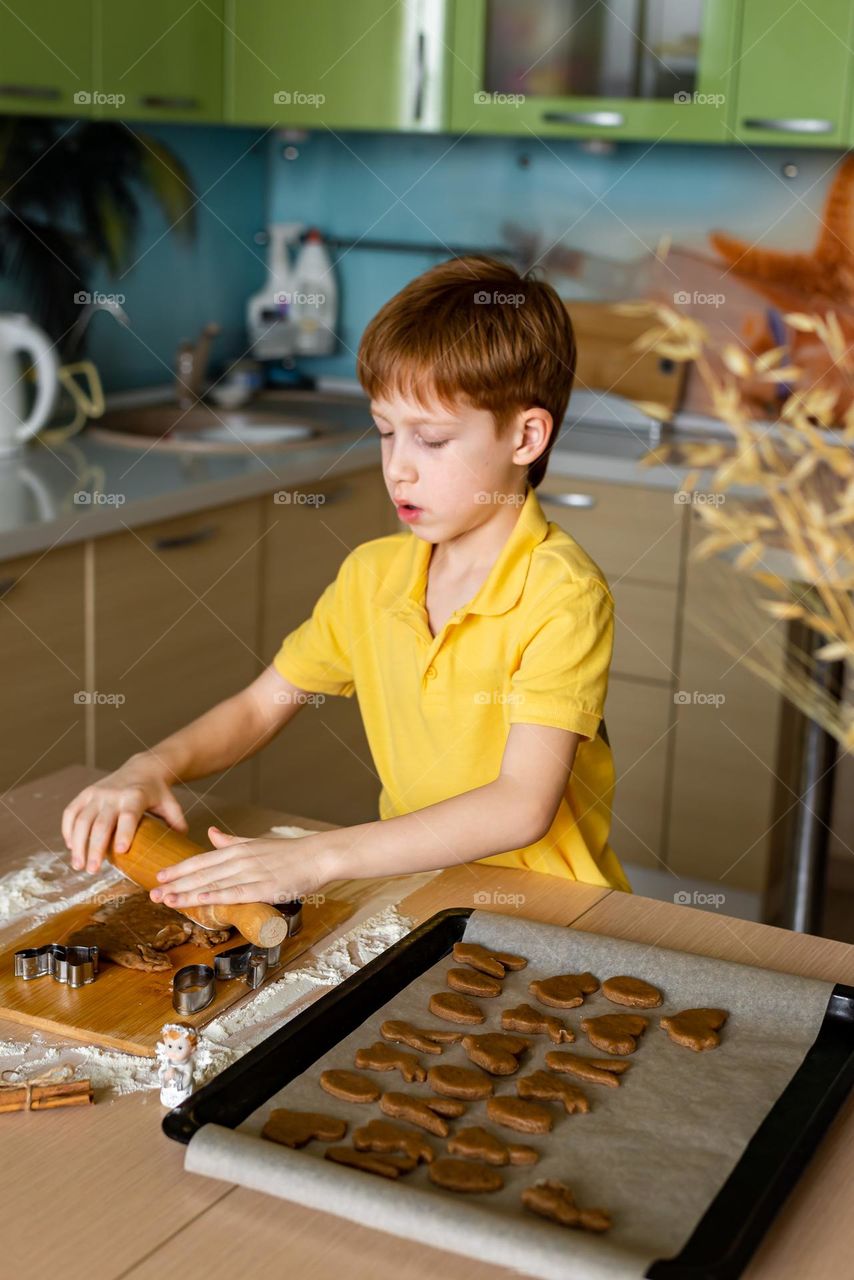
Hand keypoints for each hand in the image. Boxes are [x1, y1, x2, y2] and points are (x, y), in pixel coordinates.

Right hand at [62, 754, 186, 873]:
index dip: (124, 833)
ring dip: (78, 845)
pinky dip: (68, 831)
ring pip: (81, 821)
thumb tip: (182, 842)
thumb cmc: (157, 792)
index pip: (129, 816)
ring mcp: (97, 793)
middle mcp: (113, 794)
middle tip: (92, 870)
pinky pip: (71, 812)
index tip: (121, 852)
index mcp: (136, 796)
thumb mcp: (171, 804)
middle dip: (95, 849)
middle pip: (101, 824)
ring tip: (79, 866)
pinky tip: (71, 847)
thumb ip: (177, 823)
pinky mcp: (85, 793)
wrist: (142, 768)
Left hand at [149, 825, 339, 908]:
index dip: (179, 869)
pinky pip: (233, 894)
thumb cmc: (290, 852)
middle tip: (152, 893)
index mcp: (237, 849)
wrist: (317, 856)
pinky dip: (213, 897)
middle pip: (200, 873)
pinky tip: (197, 901)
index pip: (201, 860)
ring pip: (212, 884)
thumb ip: (230, 840)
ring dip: (186, 892)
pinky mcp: (262, 888)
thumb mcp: (256, 842)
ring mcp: (250, 874)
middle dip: (174, 883)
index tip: (160, 876)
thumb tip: (210, 832)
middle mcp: (239, 860)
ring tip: (165, 900)